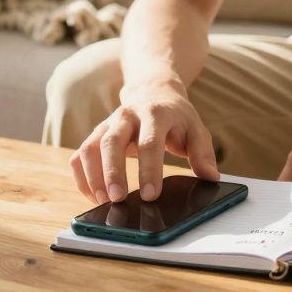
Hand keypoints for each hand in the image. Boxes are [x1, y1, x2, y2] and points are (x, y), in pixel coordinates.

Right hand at [69, 81, 218, 204]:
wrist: (153, 91)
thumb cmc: (176, 116)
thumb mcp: (196, 128)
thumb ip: (203, 153)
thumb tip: (211, 177)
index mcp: (156, 114)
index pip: (150, 143)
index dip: (149, 170)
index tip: (151, 196)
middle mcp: (127, 116)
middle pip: (112, 142)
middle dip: (112, 172)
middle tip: (117, 200)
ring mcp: (108, 124)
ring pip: (91, 147)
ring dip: (93, 176)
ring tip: (103, 201)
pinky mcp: (96, 134)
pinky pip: (80, 154)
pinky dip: (82, 177)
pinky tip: (93, 195)